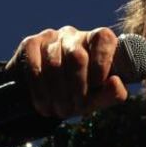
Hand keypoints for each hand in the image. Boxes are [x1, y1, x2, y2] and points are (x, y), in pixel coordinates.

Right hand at [7, 26, 128, 118]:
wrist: (46, 97)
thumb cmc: (80, 93)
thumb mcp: (100, 97)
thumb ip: (114, 92)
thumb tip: (115, 82)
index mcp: (97, 41)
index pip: (104, 38)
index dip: (102, 62)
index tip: (97, 85)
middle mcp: (74, 35)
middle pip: (77, 56)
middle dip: (78, 88)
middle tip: (76, 108)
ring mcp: (51, 37)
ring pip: (55, 64)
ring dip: (58, 94)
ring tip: (61, 111)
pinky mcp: (30, 44)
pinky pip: (35, 67)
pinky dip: (40, 91)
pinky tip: (44, 105)